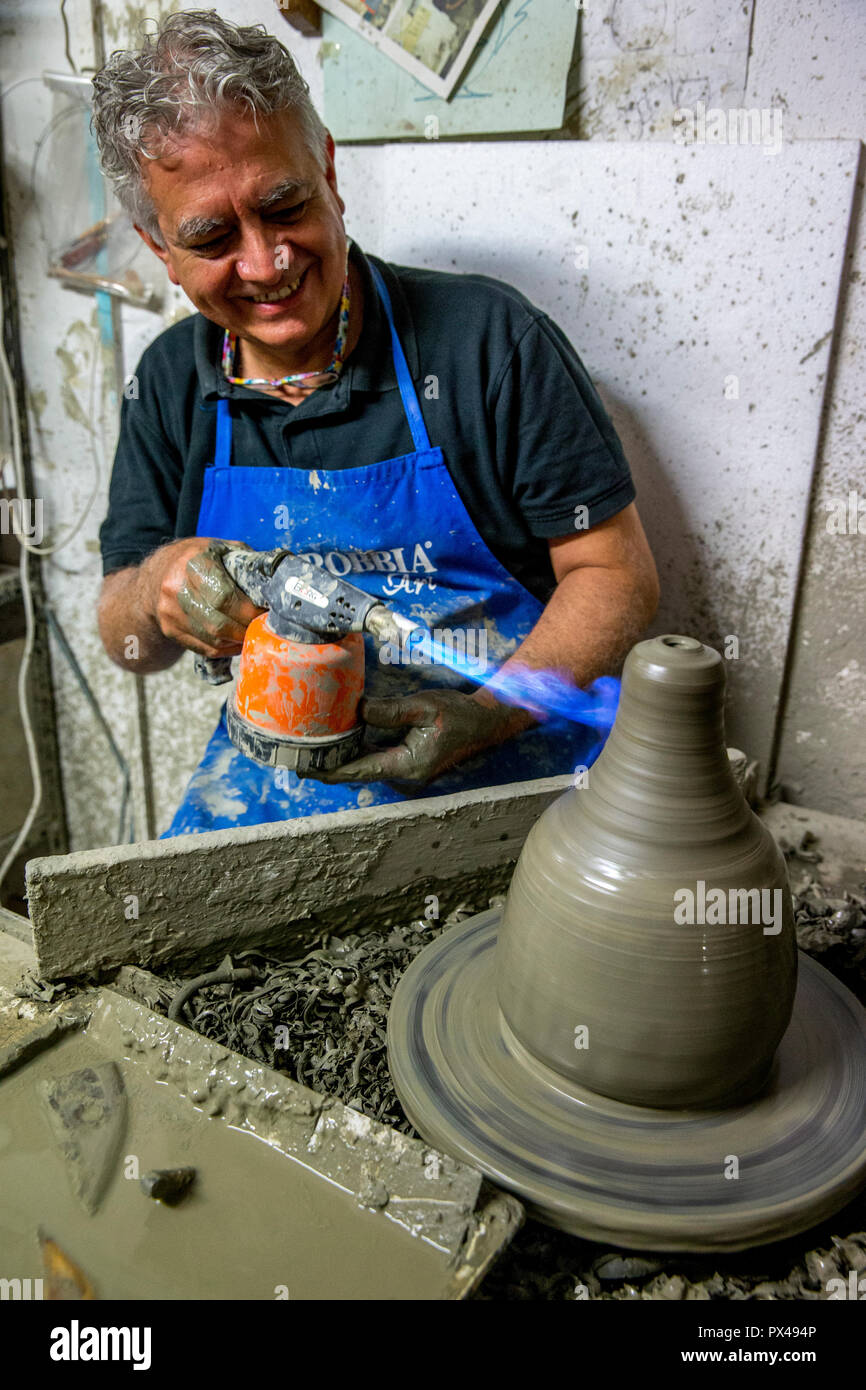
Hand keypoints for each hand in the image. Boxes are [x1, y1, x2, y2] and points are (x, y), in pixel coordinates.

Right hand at [143, 537, 262, 657]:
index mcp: (193, 563)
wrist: (158, 574)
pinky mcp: (170, 630)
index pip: (223, 596)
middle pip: (218, 623)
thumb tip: (278, 580)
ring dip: (238, 641)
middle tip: (264, 628)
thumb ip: (247, 562)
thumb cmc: (199, 558)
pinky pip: (205, 648)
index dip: (248, 610)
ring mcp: (170, 612)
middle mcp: (176, 588)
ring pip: (213, 639)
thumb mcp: (221, 549)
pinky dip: (227, 648)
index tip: (265, 613)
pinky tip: (238, 640)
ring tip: (253, 634)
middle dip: (246, 629)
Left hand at [308, 687, 536, 785]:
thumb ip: (389, 711)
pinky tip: (341, 742)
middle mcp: (403, 773)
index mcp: (406, 765)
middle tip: (297, 758)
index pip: (359, 771)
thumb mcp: (423, 707)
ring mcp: (406, 769)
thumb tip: (357, 710)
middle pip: (358, 772)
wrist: (484, 722)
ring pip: (366, 766)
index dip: (330, 771)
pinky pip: (376, 759)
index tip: (305, 770)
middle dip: (330, 766)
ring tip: (312, 750)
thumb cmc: (457, 714)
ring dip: (342, 759)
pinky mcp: (408, 760)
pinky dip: (358, 752)